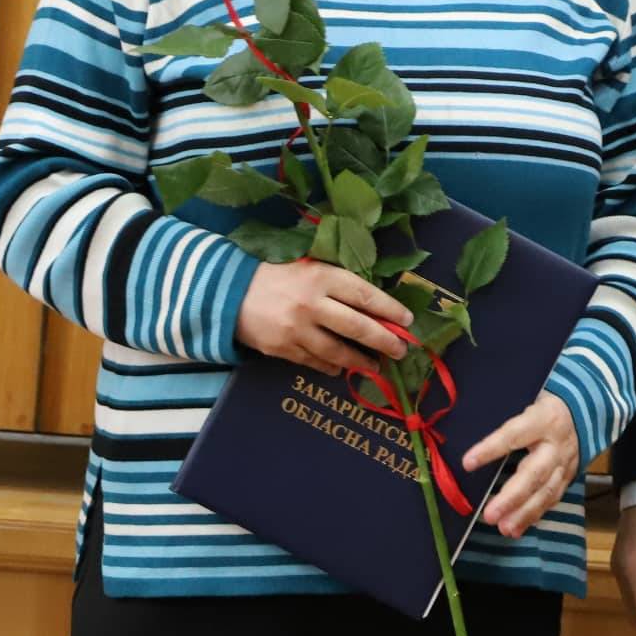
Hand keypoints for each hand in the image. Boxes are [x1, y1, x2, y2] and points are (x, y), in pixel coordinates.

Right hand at [233, 260, 412, 375]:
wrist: (228, 292)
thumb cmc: (276, 275)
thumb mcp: (309, 267)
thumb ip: (337, 282)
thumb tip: (374, 304)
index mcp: (321, 277)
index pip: (364, 295)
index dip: (389, 309)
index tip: (407, 321)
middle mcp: (311, 303)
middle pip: (357, 326)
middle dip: (384, 341)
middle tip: (400, 351)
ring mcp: (296, 329)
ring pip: (338, 350)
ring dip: (361, 361)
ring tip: (375, 366)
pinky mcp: (282, 349)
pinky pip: (315, 362)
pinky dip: (332, 366)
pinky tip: (342, 368)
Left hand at [460, 391, 579, 537]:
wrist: (585, 410)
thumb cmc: (544, 404)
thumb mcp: (528, 398)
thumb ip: (506, 414)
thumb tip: (467, 429)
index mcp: (543, 418)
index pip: (514, 434)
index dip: (491, 448)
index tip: (467, 463)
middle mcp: (556, 444)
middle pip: (534, 473)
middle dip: (512, 497)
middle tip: (490, 515)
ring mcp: (565, 463)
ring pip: (546, 491)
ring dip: (524, 513)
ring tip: (503, 528)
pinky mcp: (568, 477)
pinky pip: (552, 499)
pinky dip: (534, 515)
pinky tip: (517, 528)